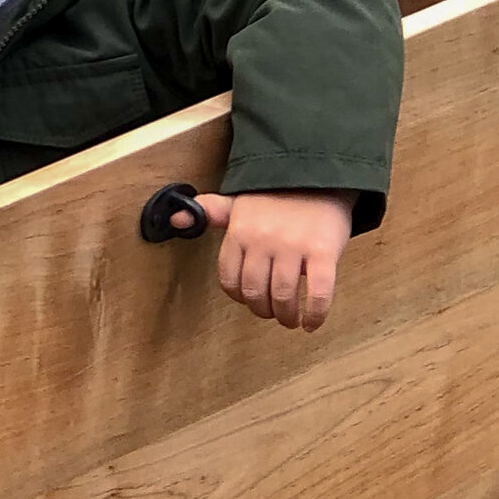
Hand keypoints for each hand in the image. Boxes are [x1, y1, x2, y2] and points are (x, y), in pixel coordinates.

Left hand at [193, 188, 356, 330]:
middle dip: (263, 310)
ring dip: (286, 316)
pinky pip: (318, 292)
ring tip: (290, 319)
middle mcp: (263, 240)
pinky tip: (312, 322)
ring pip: (283, 296)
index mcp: (240, 232)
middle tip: (272, 313)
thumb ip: (211, 213)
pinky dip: (315, 314)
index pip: (230, 280)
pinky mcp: (323, 251)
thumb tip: (176, 218)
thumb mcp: (240, 202)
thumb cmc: (278, 197)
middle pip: (255, 293)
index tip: (251, 300)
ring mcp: (294, 246)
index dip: (240, 297)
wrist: (319, 176)